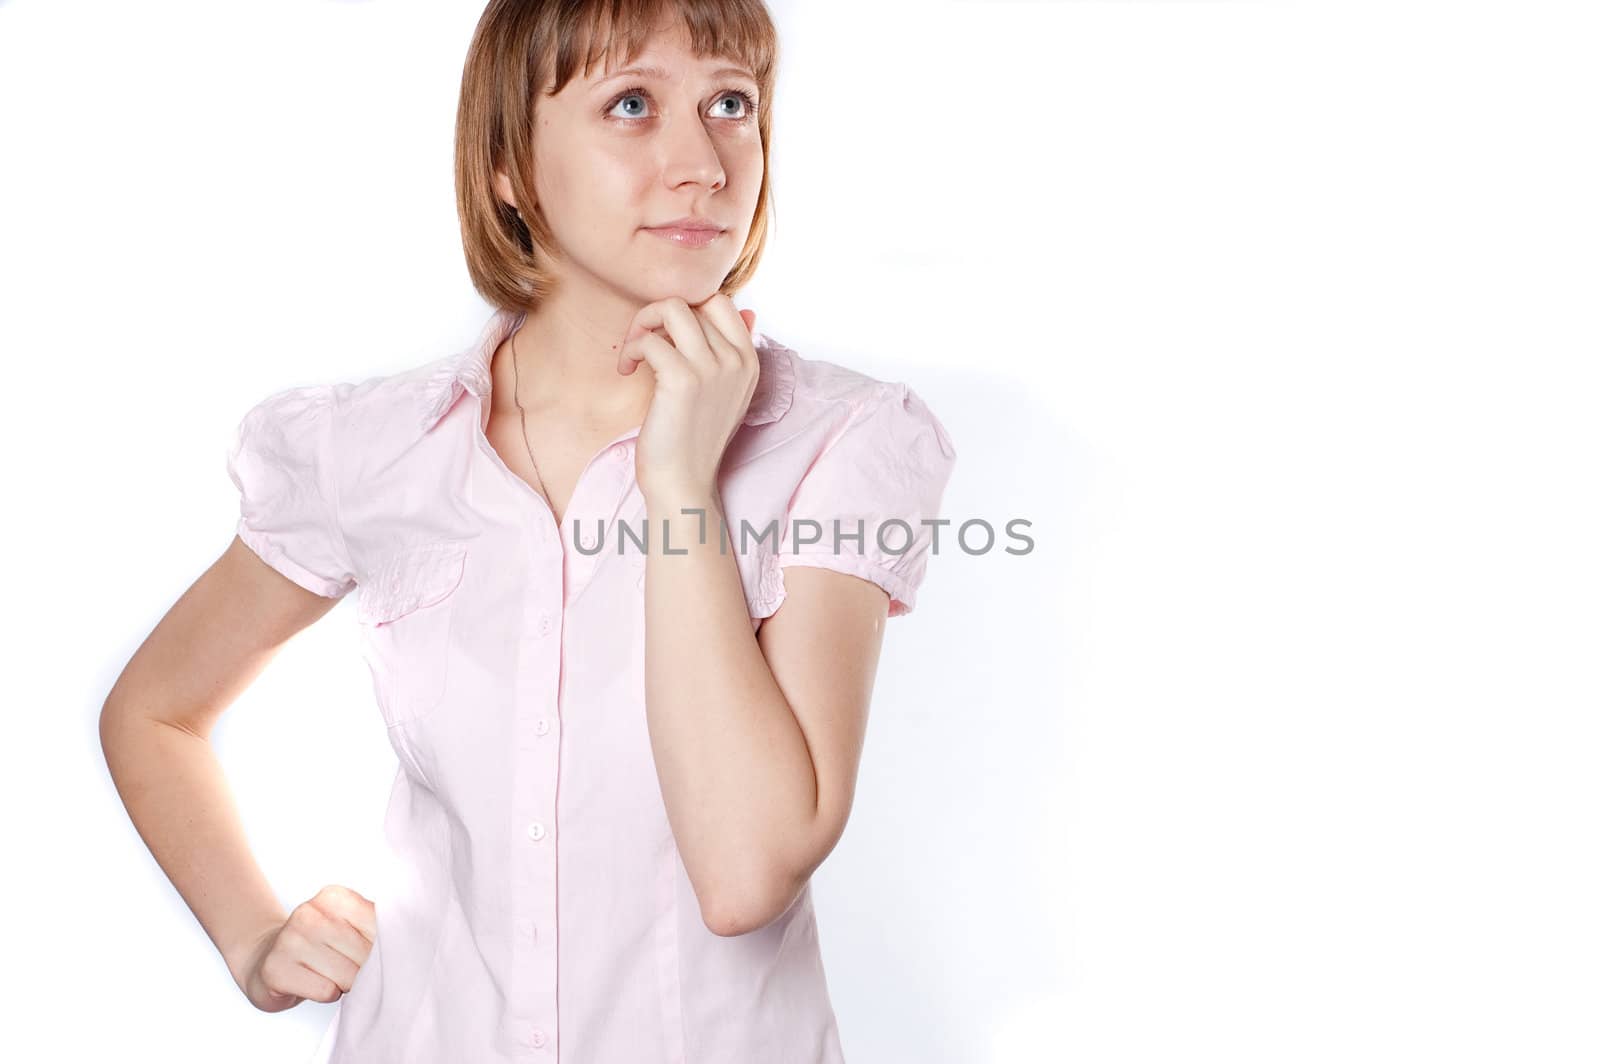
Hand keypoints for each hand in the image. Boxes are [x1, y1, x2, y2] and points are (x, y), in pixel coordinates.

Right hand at [228, 885, 376, 1012]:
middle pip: (365, 955)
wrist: (266, 957)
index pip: (381, 927)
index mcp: (334, 897)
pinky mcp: (276, 970)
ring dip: (345, 984)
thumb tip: (402, 948)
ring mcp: (289, 940)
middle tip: (346, 966)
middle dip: (364, 970)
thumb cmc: (320, 945)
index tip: (371, 951)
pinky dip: (327, 994)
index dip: (383, 949)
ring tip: (328, 973)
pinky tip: (312, 982)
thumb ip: (376, 929)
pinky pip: (326, 992)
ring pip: (347, 976)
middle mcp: (309, 913)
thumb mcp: (348, 925)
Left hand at [617, 294, 758, 503]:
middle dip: (659, 314)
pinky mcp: (683, 379)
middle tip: (643, 342)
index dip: (688, 309)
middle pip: (694, 302)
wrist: (682, 482)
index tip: (668, 336)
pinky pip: (650, 340)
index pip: (721, 302)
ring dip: (643, 323)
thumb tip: (747, 312)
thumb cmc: (693, 438)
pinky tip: (626, 370)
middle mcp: (737, 361)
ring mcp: (713, 368)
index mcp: (750, 361)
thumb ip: (732, 352)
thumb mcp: (725, 392)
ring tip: (634, 352)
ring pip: (672, 308)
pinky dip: (631, 350)